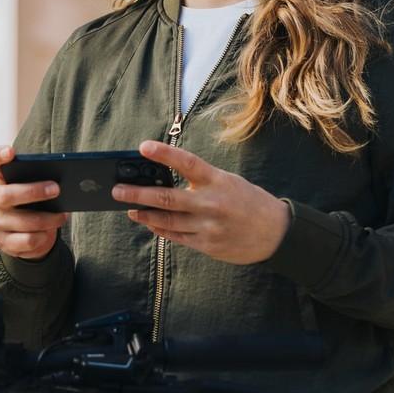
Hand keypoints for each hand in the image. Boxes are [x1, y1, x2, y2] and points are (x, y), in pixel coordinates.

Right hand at [0, 145, 67, 260]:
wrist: (28, 232)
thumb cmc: (36, 200)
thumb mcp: (38, 185)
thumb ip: (45, 178)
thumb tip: (68, 181)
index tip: (10, 151)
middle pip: (7, 195)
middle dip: (33, 192)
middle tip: (57, 189)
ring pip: (21, 221)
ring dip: (47, 219)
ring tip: (63, 215)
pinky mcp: (3, 242)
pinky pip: (26, 241)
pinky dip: (42, 237)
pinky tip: (50, 233)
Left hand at [112, 140, 290, 264]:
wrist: (276, 233)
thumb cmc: (248, 201)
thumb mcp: (228, 182)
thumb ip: (201, 181)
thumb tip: (166, 180)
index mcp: (218, 181)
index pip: (187, 163)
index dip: (164, 153)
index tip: (143, 147)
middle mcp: (211, 204)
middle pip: (167, 198)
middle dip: (138, 194)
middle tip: (117, 191)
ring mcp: (208, 227)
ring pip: (167, 221)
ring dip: (145, 215)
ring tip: (129, 208)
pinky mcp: (207, 245)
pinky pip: (176, 237)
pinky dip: (160, 229)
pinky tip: (149, 223)